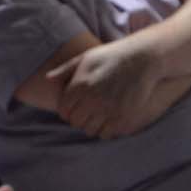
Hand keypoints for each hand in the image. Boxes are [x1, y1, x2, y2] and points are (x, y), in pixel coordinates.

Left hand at [47, 41, 161, 138]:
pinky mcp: (122, 118)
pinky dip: (105, 129)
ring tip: (98, 114)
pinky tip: (109, 118)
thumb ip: (65, 69)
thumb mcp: (87, 57)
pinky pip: (106, 134)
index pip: (64, 111)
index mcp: (81, 85)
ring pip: (89, 130)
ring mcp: (108, 110)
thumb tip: (47, 79)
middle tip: (87, 111)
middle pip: (76, 122)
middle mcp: (93, 99)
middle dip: (79, 118)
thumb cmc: (112, 56)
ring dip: (91, 124)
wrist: (143, 59)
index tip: (75, 106)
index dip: (68, 110)